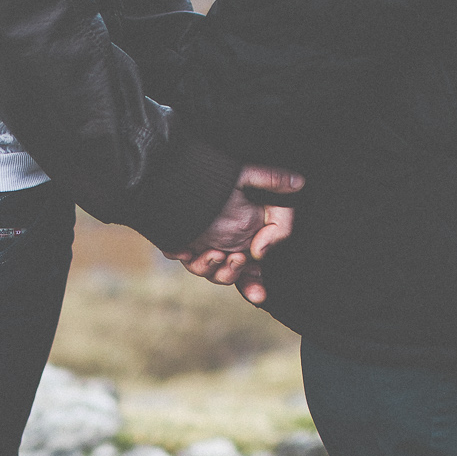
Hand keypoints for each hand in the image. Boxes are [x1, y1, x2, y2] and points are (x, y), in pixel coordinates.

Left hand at [163, 164, 301, 285]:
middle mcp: (225, 243)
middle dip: (232, 275)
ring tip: (215, 253)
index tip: (259, 293)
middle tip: (236, 258)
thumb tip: (272, 237)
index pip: (251, 271)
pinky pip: (179, 255)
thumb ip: (277, 210)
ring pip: (206, 272)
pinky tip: (185, 250)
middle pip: (228, 276)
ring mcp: (202, 243)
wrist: (185, 162)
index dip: (255, 286)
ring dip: (211, 268)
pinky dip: (181, 256)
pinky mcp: (181, 239)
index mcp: (246, 236)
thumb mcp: (255, 181)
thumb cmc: (224, 171)